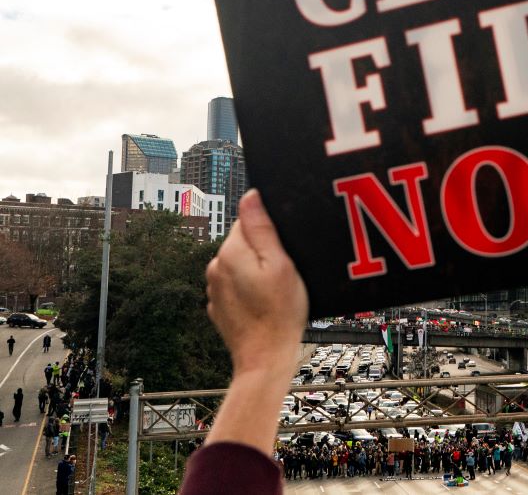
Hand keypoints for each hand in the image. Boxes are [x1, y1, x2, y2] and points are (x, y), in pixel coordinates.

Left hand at [206, 189, 307, 378]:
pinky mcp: (220, 305)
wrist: (265, 358)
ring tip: (276, 289)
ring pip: (241, 264)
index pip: (248, 220)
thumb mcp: (281, 265)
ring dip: (256, 270)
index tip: (285, 248)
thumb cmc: (279, 314)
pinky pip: (237, 285)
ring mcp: (215, 288)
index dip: (271, 230)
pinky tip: (265, 302)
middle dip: (264, 250)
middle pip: (244, 242)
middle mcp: (216, 267)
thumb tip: (251, 196)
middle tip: (285, 271)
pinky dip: (250, 288)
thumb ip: (263, 228)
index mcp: (231, 252)